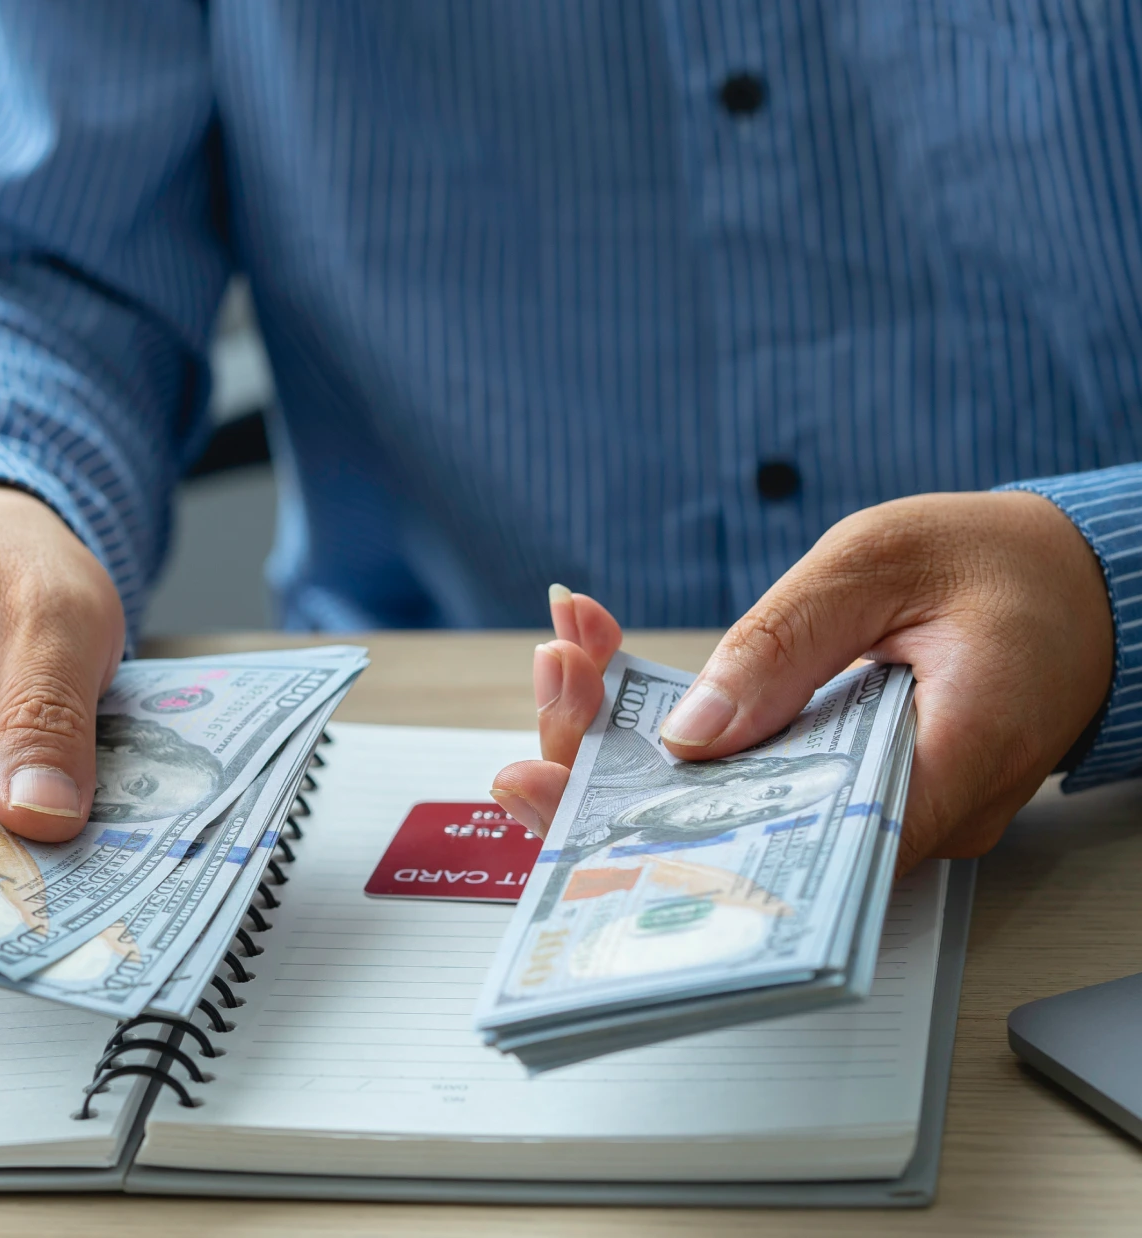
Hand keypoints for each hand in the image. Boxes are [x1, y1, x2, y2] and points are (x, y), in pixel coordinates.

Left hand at [489, 491, 1114, 869]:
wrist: (1074, 584)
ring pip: (726, 813)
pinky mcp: (844, 794)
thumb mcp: (880, 563)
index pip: (790, 844)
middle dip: (612, 775)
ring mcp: (875, 818)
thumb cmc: (993, 565)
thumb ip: (786, 644)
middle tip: (539, 708)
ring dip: (626, 743)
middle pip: (732, 839)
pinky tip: (599, 663)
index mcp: (943, 767)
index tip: (563, 792)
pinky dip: (668, 730)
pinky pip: (745, 785)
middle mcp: (907, 823)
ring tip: (559, 659)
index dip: (661, 832)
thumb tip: (690, 731)